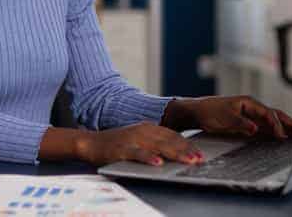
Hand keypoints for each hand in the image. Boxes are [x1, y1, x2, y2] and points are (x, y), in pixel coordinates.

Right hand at [73, 122, 204, 166]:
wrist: (91, 142)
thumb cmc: (116, 144)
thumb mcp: (138, 140)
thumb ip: (155, 143)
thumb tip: (174, 152)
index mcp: (148, 128)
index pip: (173, 135)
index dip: (188, 144)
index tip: (201, 153)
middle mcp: (143, 131)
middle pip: (169, 140)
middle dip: (187, 150)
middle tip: (200, 159)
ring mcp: (133, 139)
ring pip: (158, 146)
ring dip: (175, 153)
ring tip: (188, 160)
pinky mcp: (122, 148)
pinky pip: (138, 153)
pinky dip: (149, 158)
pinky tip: (158, 163)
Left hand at [162, 96, 291, 139]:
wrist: (197, 112)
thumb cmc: (209, 111)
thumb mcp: (224, 117)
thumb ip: (241, 123)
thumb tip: (255, 128)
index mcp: (249, 102)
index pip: (268, 113)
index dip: (276, 125)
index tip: (281, 136)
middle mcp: (253, 108)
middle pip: (276, 115)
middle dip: (290, 124)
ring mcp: (251, 116)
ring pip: (273, 122)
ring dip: (286, 129)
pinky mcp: (248, 124)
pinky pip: (266, 128)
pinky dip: (276, 133)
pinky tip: (283, 140)